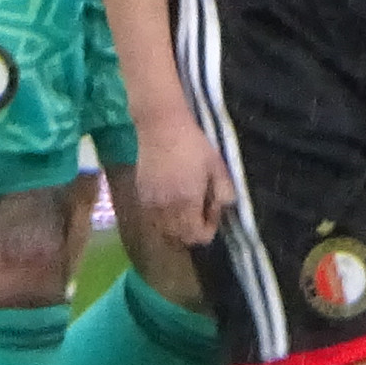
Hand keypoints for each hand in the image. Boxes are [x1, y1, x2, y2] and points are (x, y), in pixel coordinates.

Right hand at [132, 119, 233, 248]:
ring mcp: (151, 203)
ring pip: (165, 231)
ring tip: (186, 207)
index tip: (213, 209)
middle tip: (201, 209)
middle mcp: (167, 208)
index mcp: (187, 202)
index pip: (197, 236)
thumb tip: (224, 206)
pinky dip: (163, 218)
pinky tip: (171, 201)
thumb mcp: (216, 165)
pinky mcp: (141, 194)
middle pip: (181, 238)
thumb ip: (224, 190)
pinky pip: (153, 219)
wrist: (161, 126)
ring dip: (177, 226)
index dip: (209, 228)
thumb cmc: (192, 144)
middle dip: (194, 230)